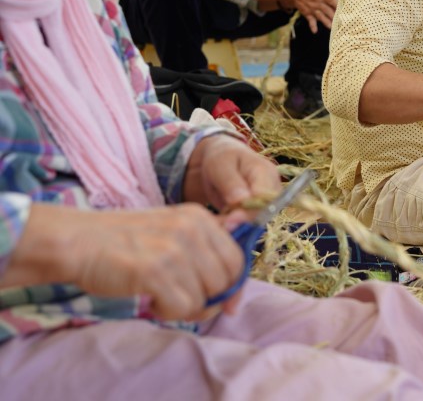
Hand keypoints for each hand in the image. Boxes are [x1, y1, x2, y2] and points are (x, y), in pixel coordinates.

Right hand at [70, 204, 244, 320]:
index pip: (237, 258)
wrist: (79, 241)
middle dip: (209, 298)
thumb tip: (234, 290)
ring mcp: (175, 249)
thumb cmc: (125, 242)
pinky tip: (153, 302)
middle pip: (226, 280)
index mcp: (199, 216)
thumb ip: (204, 248)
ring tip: (161, 296)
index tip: (222, 301)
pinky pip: (184, 307)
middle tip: (183, 300)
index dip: (232, 285)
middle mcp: (192, 228)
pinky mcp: (156, 271)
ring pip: (205, 297)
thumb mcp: (172, 229)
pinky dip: (170, 313)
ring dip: (186, 307)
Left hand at [183, 135, 281, 222]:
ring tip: (217, 224)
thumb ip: (230, 183)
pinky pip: (249, 223)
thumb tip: (242, 201)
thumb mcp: (220, 165)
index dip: (249, 212)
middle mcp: (273, 188)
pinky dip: (234, 226)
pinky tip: (221, 223)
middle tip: (218, 227)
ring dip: (236, 226)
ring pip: (255, 221)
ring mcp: (268, 201)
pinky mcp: (259, 211)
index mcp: (266, 172)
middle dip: (239, 223)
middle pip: (263, 213)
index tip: (229, 223)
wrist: (224, 159)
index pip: (264, 197)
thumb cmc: (222, 158)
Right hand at [285, 0, 340, 33]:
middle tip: (342, 22)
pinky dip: (312, 26)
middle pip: (330, 11)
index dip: (340, 6)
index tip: (346, 9)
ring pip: (322, 17)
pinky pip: (310, 20)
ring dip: (327, 22)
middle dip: (335, 17)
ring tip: (332, 28)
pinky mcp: (306, 12)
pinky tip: (315, 31)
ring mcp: (313, 8)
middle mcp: (319, 2)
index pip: (334, 0)